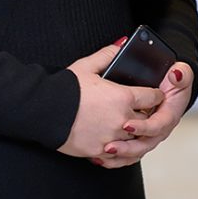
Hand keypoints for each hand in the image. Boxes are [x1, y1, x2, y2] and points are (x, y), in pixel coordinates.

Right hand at [58, 48, 164, 164]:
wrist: (43, 111)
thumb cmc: (64, 89)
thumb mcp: (87, 66)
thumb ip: (108, 55)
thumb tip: (122, 44)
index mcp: (123, 97)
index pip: (153, 97)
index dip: (155, 95)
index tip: (154, 95)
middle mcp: (122, 120)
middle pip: (147, 120)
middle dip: (146, 115)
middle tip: (140, 111)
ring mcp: (111, 138)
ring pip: (134, 139)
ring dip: (132, 133)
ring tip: (125, 126)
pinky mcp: (99, 151)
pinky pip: (117, 154)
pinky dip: (117, 148)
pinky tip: (112, 141)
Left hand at [95, 61, 193, 167]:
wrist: (171, 89)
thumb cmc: (174, 82)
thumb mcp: (181, 74)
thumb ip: (182, 74)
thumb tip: (176, 73)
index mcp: (169, 116)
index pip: (157, 126)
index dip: (143, 127)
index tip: (126, 125)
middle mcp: (160, 130)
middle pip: (144, 144)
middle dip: (127, 147)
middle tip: (109, 146)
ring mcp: (149, 137)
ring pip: (135, 153)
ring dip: (120, 155)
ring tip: (102, 152)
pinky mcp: (139, 140)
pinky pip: (128, 155)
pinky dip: (115, 159)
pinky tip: (99, 158)